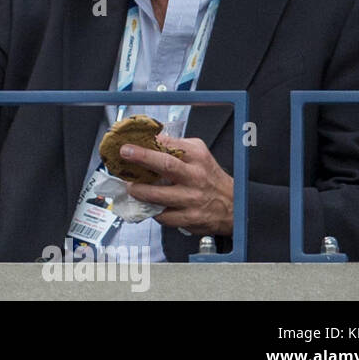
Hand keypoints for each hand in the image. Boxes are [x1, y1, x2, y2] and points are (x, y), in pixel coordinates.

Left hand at [120, 134, 234, 236]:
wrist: (234, 205)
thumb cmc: (210, 178)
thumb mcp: (199, 155)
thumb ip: (176, 147)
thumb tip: (149, 141)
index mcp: (197, 158)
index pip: (170, 145)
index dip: (148, 143)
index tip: (130, 142)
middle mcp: (195, 177)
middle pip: (166, 165)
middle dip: (142, 158)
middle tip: (125, 155)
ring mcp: (191, 199)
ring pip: (158, 195)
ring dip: (139, 191)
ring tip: (130, 187)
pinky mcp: (188, 218)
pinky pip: (162, 216)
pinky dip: (150, 210)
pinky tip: (147, 205)